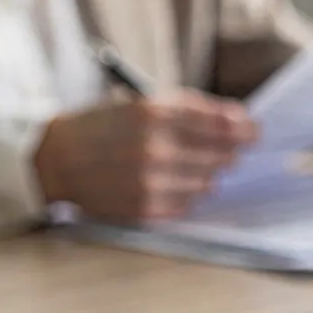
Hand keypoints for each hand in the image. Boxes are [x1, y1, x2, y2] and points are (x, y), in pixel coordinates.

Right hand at [33, 91, 258, 222]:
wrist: (57, 160)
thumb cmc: (103, 127)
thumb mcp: (140, 104)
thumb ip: (187, 110)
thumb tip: (236, 121)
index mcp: (154, 112)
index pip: (220, 123)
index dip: (244, 128)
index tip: (255, 130)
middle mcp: (155, 147)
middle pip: (220, 155)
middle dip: (230, 152)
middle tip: (232, 151)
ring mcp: (151, 181)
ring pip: (208, 182)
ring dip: (208, 175)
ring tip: (190, 166)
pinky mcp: (145, 208)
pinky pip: (187, 204)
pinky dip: (187, 194)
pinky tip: (171, 183)